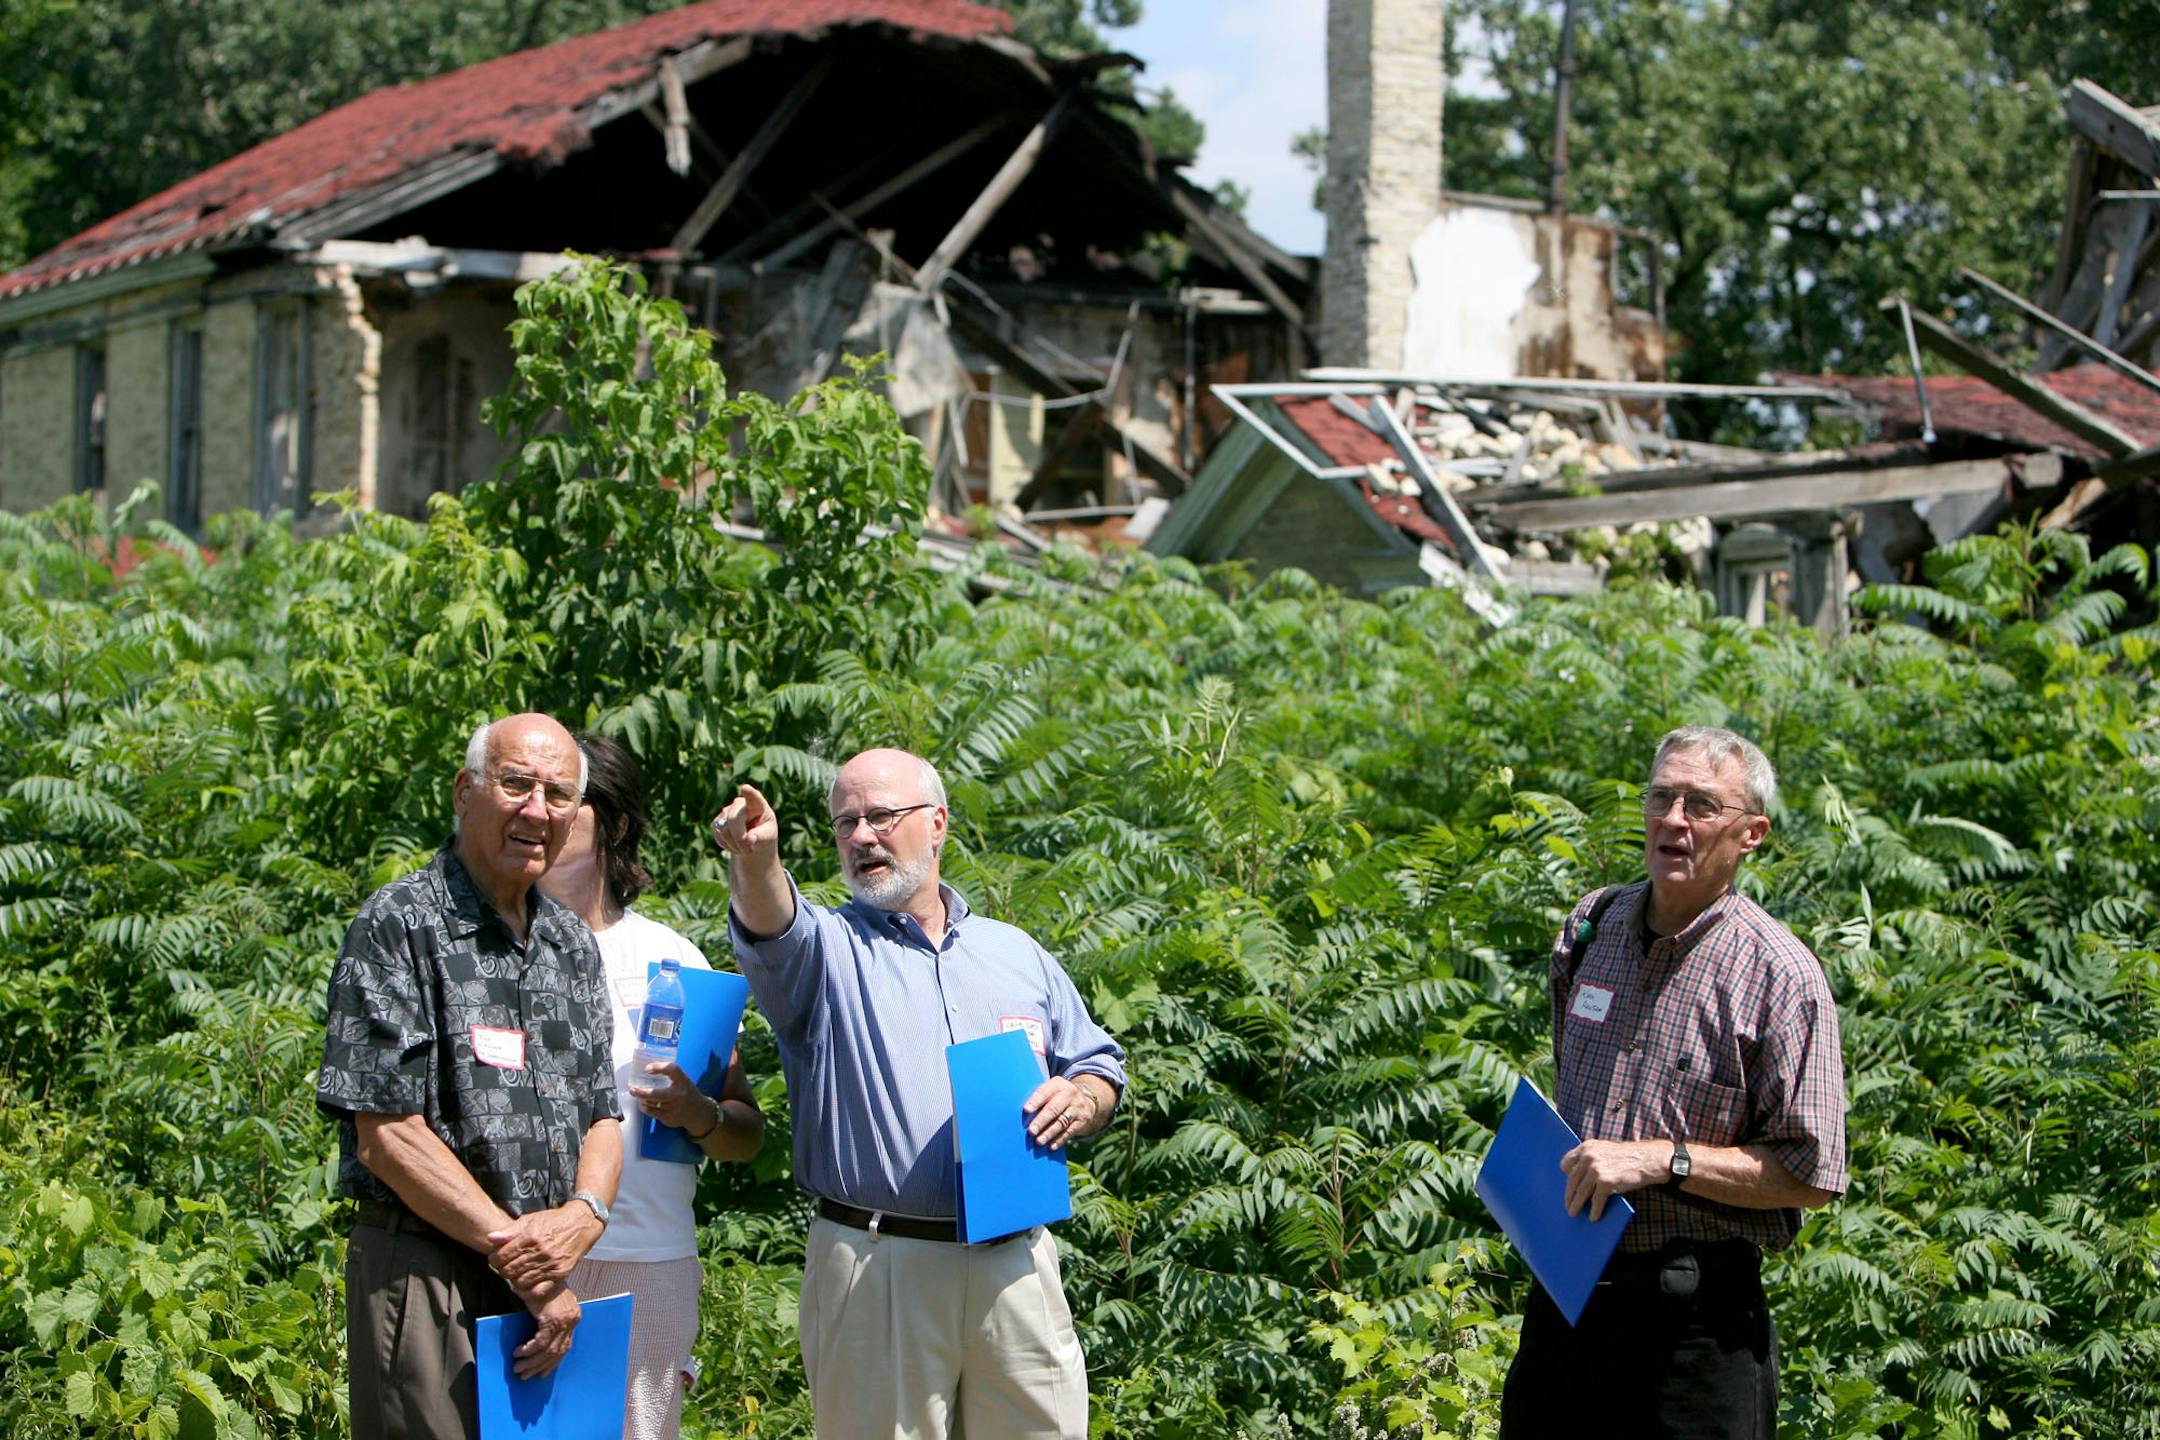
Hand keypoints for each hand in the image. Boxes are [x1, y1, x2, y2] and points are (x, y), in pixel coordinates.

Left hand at [487, 1204, 602, 1295]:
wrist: (581, 1223)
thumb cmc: (554, 1220)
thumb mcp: (530, 1219)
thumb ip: (509, 1230)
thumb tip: (491, 1238)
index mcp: (530, 1237)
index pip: (501, 1257)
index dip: (494, 1259)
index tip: (496, 1259)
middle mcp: (540, 1251)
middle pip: (509, 1271)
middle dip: (503, 1270)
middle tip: (506, 1266)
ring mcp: (550, 1264)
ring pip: (521, 1282)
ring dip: (515, 1279)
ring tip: (517, 1272)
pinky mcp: (560, 1273)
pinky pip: (538, 1290)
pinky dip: (530, 1289)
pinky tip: (528, 1281)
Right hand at [512, 1286, 579, 1380]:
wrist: (538, 1271)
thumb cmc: (541, 1288)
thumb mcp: (549, 1307)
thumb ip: (549, 1322)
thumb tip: (540, 1344)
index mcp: (573, 1318)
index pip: (565, 1348)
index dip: (552, 1363)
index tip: (542, 1373)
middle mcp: (572, 1320)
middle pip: (556, 1352)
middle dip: (539, 1367)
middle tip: (525, 1376)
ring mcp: (563, 1321)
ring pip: (548, 1351)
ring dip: (531, 1362)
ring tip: (518, 1368)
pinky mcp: (552, 1319)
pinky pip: (539, 1343)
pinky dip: (528, 1350)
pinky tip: (518, 1352)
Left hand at [634, 1061, 715, 1134]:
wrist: (698, 1112)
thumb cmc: (687, 1093)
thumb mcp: (683, 1080)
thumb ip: (670, 1075)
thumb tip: (648, 1068)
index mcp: (683, 1081)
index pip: (672, 1069)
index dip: (659, 1067)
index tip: (647, 1068)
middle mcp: (678, 1094)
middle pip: (655, 1093)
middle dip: (641, 1092)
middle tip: (633, 1089)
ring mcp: (673, 1108)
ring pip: (650, 1104)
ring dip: (642, 1099)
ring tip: (638, 1095)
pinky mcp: (668, 1118)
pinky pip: (651, 1112)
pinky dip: (645, 1107)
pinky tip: (644, 1104)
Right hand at [711, 784, 778, 857]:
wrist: (752, 841)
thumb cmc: (764, 835)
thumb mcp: (768, 837)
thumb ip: (761, 837)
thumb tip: (748, 838)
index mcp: (757, 805)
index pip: (753, 798)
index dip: (749, 793)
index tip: (745, 788)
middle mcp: (740, 804)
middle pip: (733, 818)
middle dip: (740, 838)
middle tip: (749, 850)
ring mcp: (726, 812)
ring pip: (724, 830)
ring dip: (735, 845)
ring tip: (745, 847)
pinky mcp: (717, 823)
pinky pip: (719, 837)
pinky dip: (728, 846)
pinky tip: (736, 845)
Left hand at [1022, 1075, 1096, 1150]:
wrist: (1085, 1099)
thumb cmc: (1058, 1097)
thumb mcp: (1051, 1091)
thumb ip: (1039, 1099)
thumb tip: (1022, 1115)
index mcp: (1058, 1084)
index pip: (1045, 1092)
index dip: (1035, 1101)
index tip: (1026, 1110)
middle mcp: (1070, 1093)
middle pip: (1054, 1108)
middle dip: (1041, 1120)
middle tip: (1031, 1131)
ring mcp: (1078, 1107)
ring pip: (1062, 1121)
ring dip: (1049, 1133)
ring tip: (1039, 1141)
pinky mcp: (1083, 1119)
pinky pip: (1070, 1131)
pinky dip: (1060, 1140)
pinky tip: (1051, 1146)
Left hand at [1560, 1139, 1675, 1220]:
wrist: (1649, 1160)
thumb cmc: (1628, 1157)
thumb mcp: (1605, 1150)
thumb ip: (1592, 1158)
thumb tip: (1579, 1177)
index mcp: (1587, 1147)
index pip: (1566, 1162)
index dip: (1566, 1175)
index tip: (1567, 1185)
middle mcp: (1588, 1157)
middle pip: (1572, 1180)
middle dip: (1569, 1195)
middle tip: (1568, 1205)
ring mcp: (1596, 1169)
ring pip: (1581, 1192)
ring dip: (1576, 1205)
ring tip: (1574, 1212)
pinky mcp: (1605, 1182)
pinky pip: (1596, 1200)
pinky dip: (1594, 1210)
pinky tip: (1593, 1217)